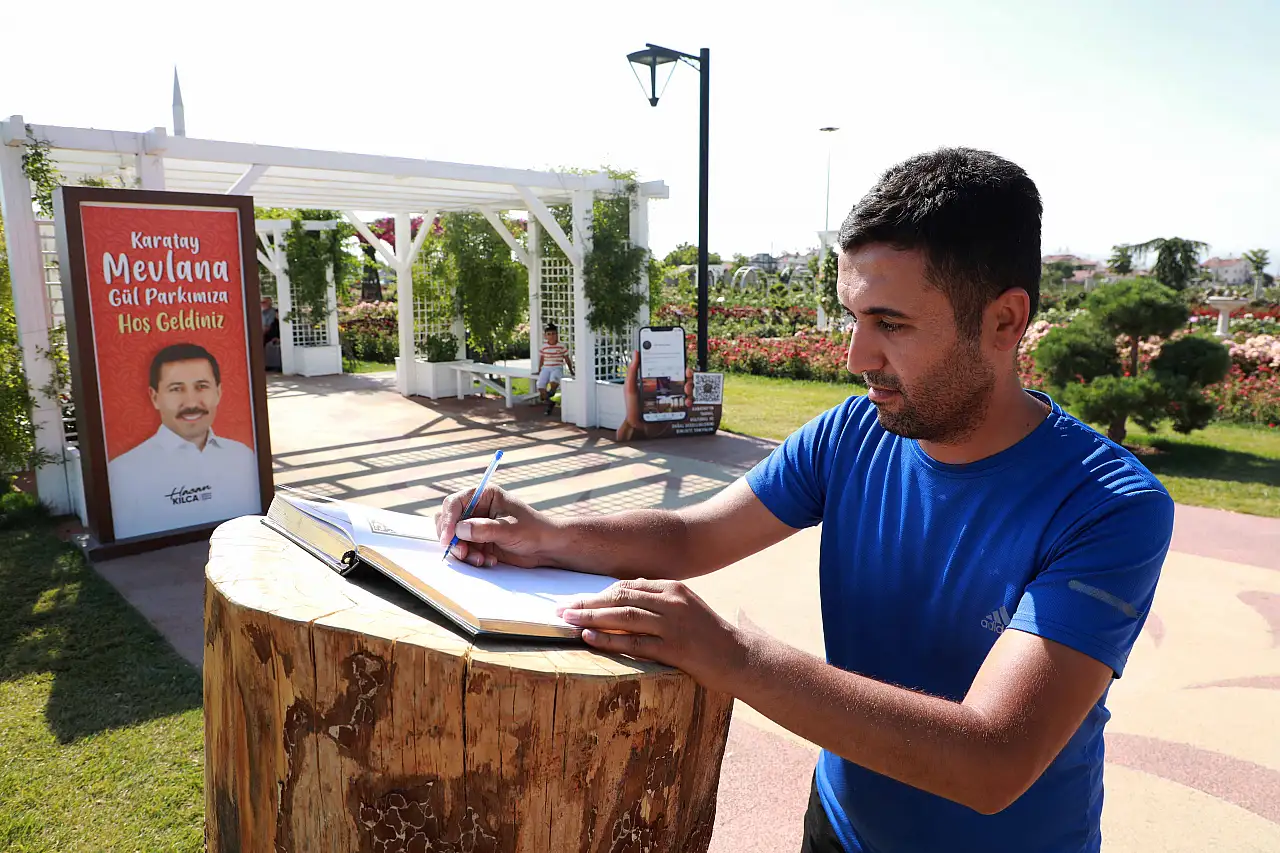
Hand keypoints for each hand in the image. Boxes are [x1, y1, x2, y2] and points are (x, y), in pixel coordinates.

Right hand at [434, 485, 555, 567]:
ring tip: (481, 560)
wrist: (547, 548)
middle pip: (448, 521)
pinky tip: (489, 561)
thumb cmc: (534, 531)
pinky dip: (472, 558)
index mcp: (484, 496)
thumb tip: (459, 530)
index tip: (448, 538)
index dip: (447, 520)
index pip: (454, 503)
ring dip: (463, 552)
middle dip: (452, 538)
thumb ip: (484, 529)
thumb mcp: (509, 529)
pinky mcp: (479, 542)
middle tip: (462, 553)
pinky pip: (464, 550)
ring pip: (454, 539)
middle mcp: (476, 509)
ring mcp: (476, 527)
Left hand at [557, 579, 744, 693]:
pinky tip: (589, 637)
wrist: (739, 657)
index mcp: (673, 588)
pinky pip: (634, 642)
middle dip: (589, 602)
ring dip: (592, 617)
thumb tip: (623, 598)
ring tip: (569, 620)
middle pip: (621, 597)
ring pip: (624, 616)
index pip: (628, 585)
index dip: (599, 592)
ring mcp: (673, 625)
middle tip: (563, 608)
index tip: (577, 599)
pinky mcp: (674, 649)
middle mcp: (672, 602)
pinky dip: (609, 639)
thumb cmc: (708, 635)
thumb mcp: (685, 607)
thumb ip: (657, 601)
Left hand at [620, 350, 694, 432]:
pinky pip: (687, 402)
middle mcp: (666, 387)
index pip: (670, 368)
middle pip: (682, 377)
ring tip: (686, 390)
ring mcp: (672, 397)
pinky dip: (690, 400)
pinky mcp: (676, 408)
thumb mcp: (630, 387)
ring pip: (688, 388)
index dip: (679, 363)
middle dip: (688, 374)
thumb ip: (632, 371)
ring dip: (691, 386)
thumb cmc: (632, 408)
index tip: (682, 362)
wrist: (638, 427)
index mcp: (656, 380)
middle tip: (687, 375)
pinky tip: (687, 402)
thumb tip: (636, 353)